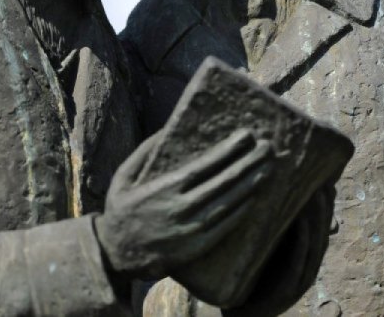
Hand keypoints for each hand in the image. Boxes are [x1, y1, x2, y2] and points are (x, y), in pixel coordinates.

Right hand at [95, 129, 272, 280]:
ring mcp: (191, 229)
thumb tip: (166, 129)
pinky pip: (224, 227)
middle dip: (247, 163)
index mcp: (165, 188)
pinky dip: (241, 212)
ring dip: (250, 185)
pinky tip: (254, 198)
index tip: (246, 135)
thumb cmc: (121, 211)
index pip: (205, 166)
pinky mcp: (196, 247)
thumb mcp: (123, 177)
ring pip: (228, 204)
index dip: (227, 150)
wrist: (116, 255)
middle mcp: (181, 208)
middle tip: (267, 148)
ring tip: (267, 169)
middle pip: (222, 183)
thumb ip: (144, 152)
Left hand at [225, 183, 335, 316]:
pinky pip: (298, 263)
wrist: (241, 315)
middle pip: (321, 232)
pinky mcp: (286, 293)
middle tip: (324, 179)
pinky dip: (302, 241)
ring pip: (314, 245)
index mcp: (303, 257)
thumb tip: (275, 194)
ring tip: (317, 193)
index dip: (324, 204)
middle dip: (324, 207)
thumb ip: (276, 228)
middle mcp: (305, 267)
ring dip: (318, 219)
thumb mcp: (265, 249)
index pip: (319, 226)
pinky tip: (302, 222)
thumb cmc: (252, 278)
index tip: (325, 178)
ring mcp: (298, 281)